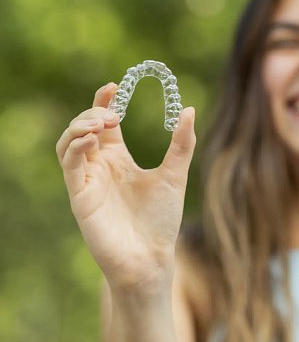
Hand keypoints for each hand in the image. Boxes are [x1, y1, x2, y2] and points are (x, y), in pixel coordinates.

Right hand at [56, 83, 195, 292]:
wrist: (152, 256)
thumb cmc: (161, 219)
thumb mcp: (175, 174)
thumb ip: (181, 143)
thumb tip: (188, 108)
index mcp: (119, 159)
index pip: (104, 123)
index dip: (104, 101)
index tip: (115, 85)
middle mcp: (100, 166)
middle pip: (83, 127)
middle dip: (93, 112)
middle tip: (113, 112)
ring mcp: (88, 180)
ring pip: (68, 143)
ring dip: (79, 126)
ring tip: (102, 121)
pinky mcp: (80, 196)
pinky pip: (69, 165)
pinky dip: (76, 147)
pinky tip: (93, 140)